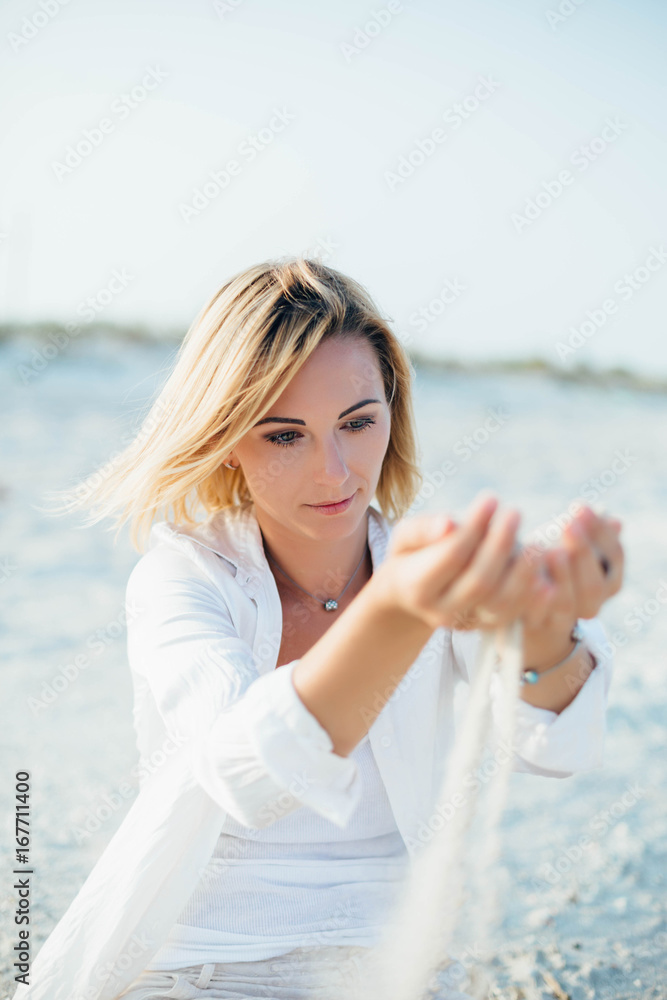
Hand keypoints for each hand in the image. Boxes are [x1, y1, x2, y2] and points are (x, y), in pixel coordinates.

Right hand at [376, 491, 552, 631]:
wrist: (412, 592)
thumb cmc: (412, 553)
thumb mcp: (404, 536)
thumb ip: (422, 529)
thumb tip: (448, 524)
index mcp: (416, 586)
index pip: (452, 555)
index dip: (474, 528)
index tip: (490, 498)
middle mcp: (441, 610)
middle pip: (479, 581)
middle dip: (501, 545)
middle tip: (515, 512)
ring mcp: (466, 621)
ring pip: (500, 602)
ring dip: (523, 572)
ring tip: (537, 542)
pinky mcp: (486, 625)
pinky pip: (515, 613)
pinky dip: (533, 595)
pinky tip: (545, 571)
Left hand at [519, 506, 623, 665]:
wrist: (527, 597)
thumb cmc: (554, 556)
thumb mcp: (571, 539)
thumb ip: (590, 531)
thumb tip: (613, 520)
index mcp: (610, 580)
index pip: (614, 555)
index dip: (599, 531)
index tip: (580, 506)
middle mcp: (592, 604)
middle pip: (594, 584)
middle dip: (582, 552)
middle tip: (567, 523)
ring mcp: (565, 618)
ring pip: (566, 602)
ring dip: (559, 575)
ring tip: (550, 550)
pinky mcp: (536, 623)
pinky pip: (535, 614)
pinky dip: (533, 596)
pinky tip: (528, 575)